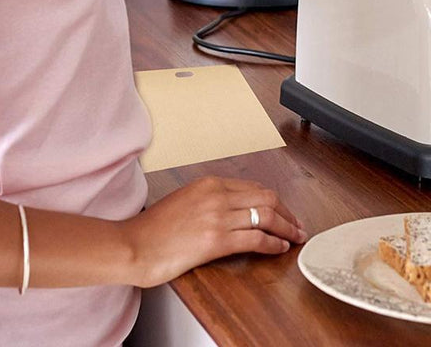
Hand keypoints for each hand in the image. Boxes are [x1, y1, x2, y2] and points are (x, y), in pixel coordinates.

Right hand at [120, 176, 306, 287]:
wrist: (132, 246)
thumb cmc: (152, 229)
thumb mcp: (184, 200)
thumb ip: (209, 200)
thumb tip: (233, 209)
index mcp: (210, 183)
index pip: (254, 187)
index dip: (275, 200)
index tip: (284, 211)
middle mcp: (217, 195)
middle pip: (267, 197)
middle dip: (288, 212)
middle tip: (298, 225)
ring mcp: (218, 216)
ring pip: (266, 216)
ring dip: (287, 228)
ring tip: (296, 237)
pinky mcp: (216, 240)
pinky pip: (256, 238)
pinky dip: (273, 243)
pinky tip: (280, 248)